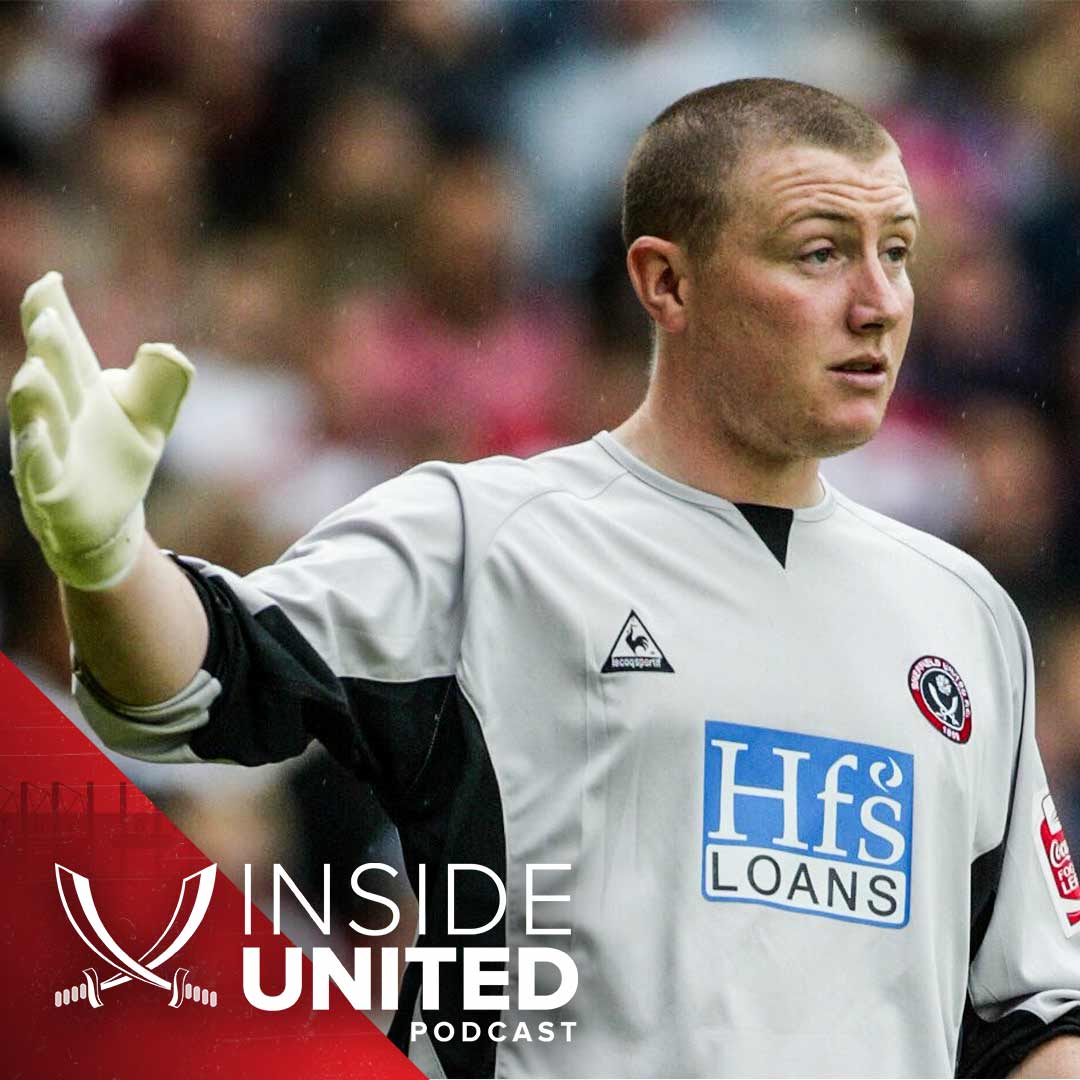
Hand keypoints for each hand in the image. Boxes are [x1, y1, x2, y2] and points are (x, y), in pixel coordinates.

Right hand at [7, 271, 193, 589]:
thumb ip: (162, 386)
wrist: (109, 520)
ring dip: (35, 395)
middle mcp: (56, 412)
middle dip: (48, 348)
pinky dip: (38, 448)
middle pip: (50, 375)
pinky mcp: (48, 488)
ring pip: (36, 418)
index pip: (67, 346)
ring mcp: (47, 449)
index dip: (54, 313)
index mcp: (81, 388)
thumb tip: (170, 351)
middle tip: (46, 318)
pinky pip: (39, 466)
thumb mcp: (151, 420)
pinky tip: (42, 430)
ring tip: (36, 371)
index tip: (50, 281)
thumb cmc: (121, 459)